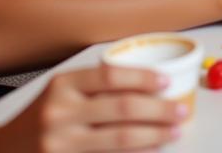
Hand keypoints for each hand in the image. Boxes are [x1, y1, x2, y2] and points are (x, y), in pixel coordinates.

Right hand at [0, 65, 184, 151]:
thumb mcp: (61, 92)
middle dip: (157, 110)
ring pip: (118, 139)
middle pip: (121, 108)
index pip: (111, 76)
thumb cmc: (40, 118)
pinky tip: (150, 150)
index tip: (167, 82)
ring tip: (173, 131)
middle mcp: (59, 113)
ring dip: (152, 135)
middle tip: (181, 111)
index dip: (143, 78)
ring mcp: (59, 145)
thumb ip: (96, 87)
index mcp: (63, 85)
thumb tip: (150, 84)